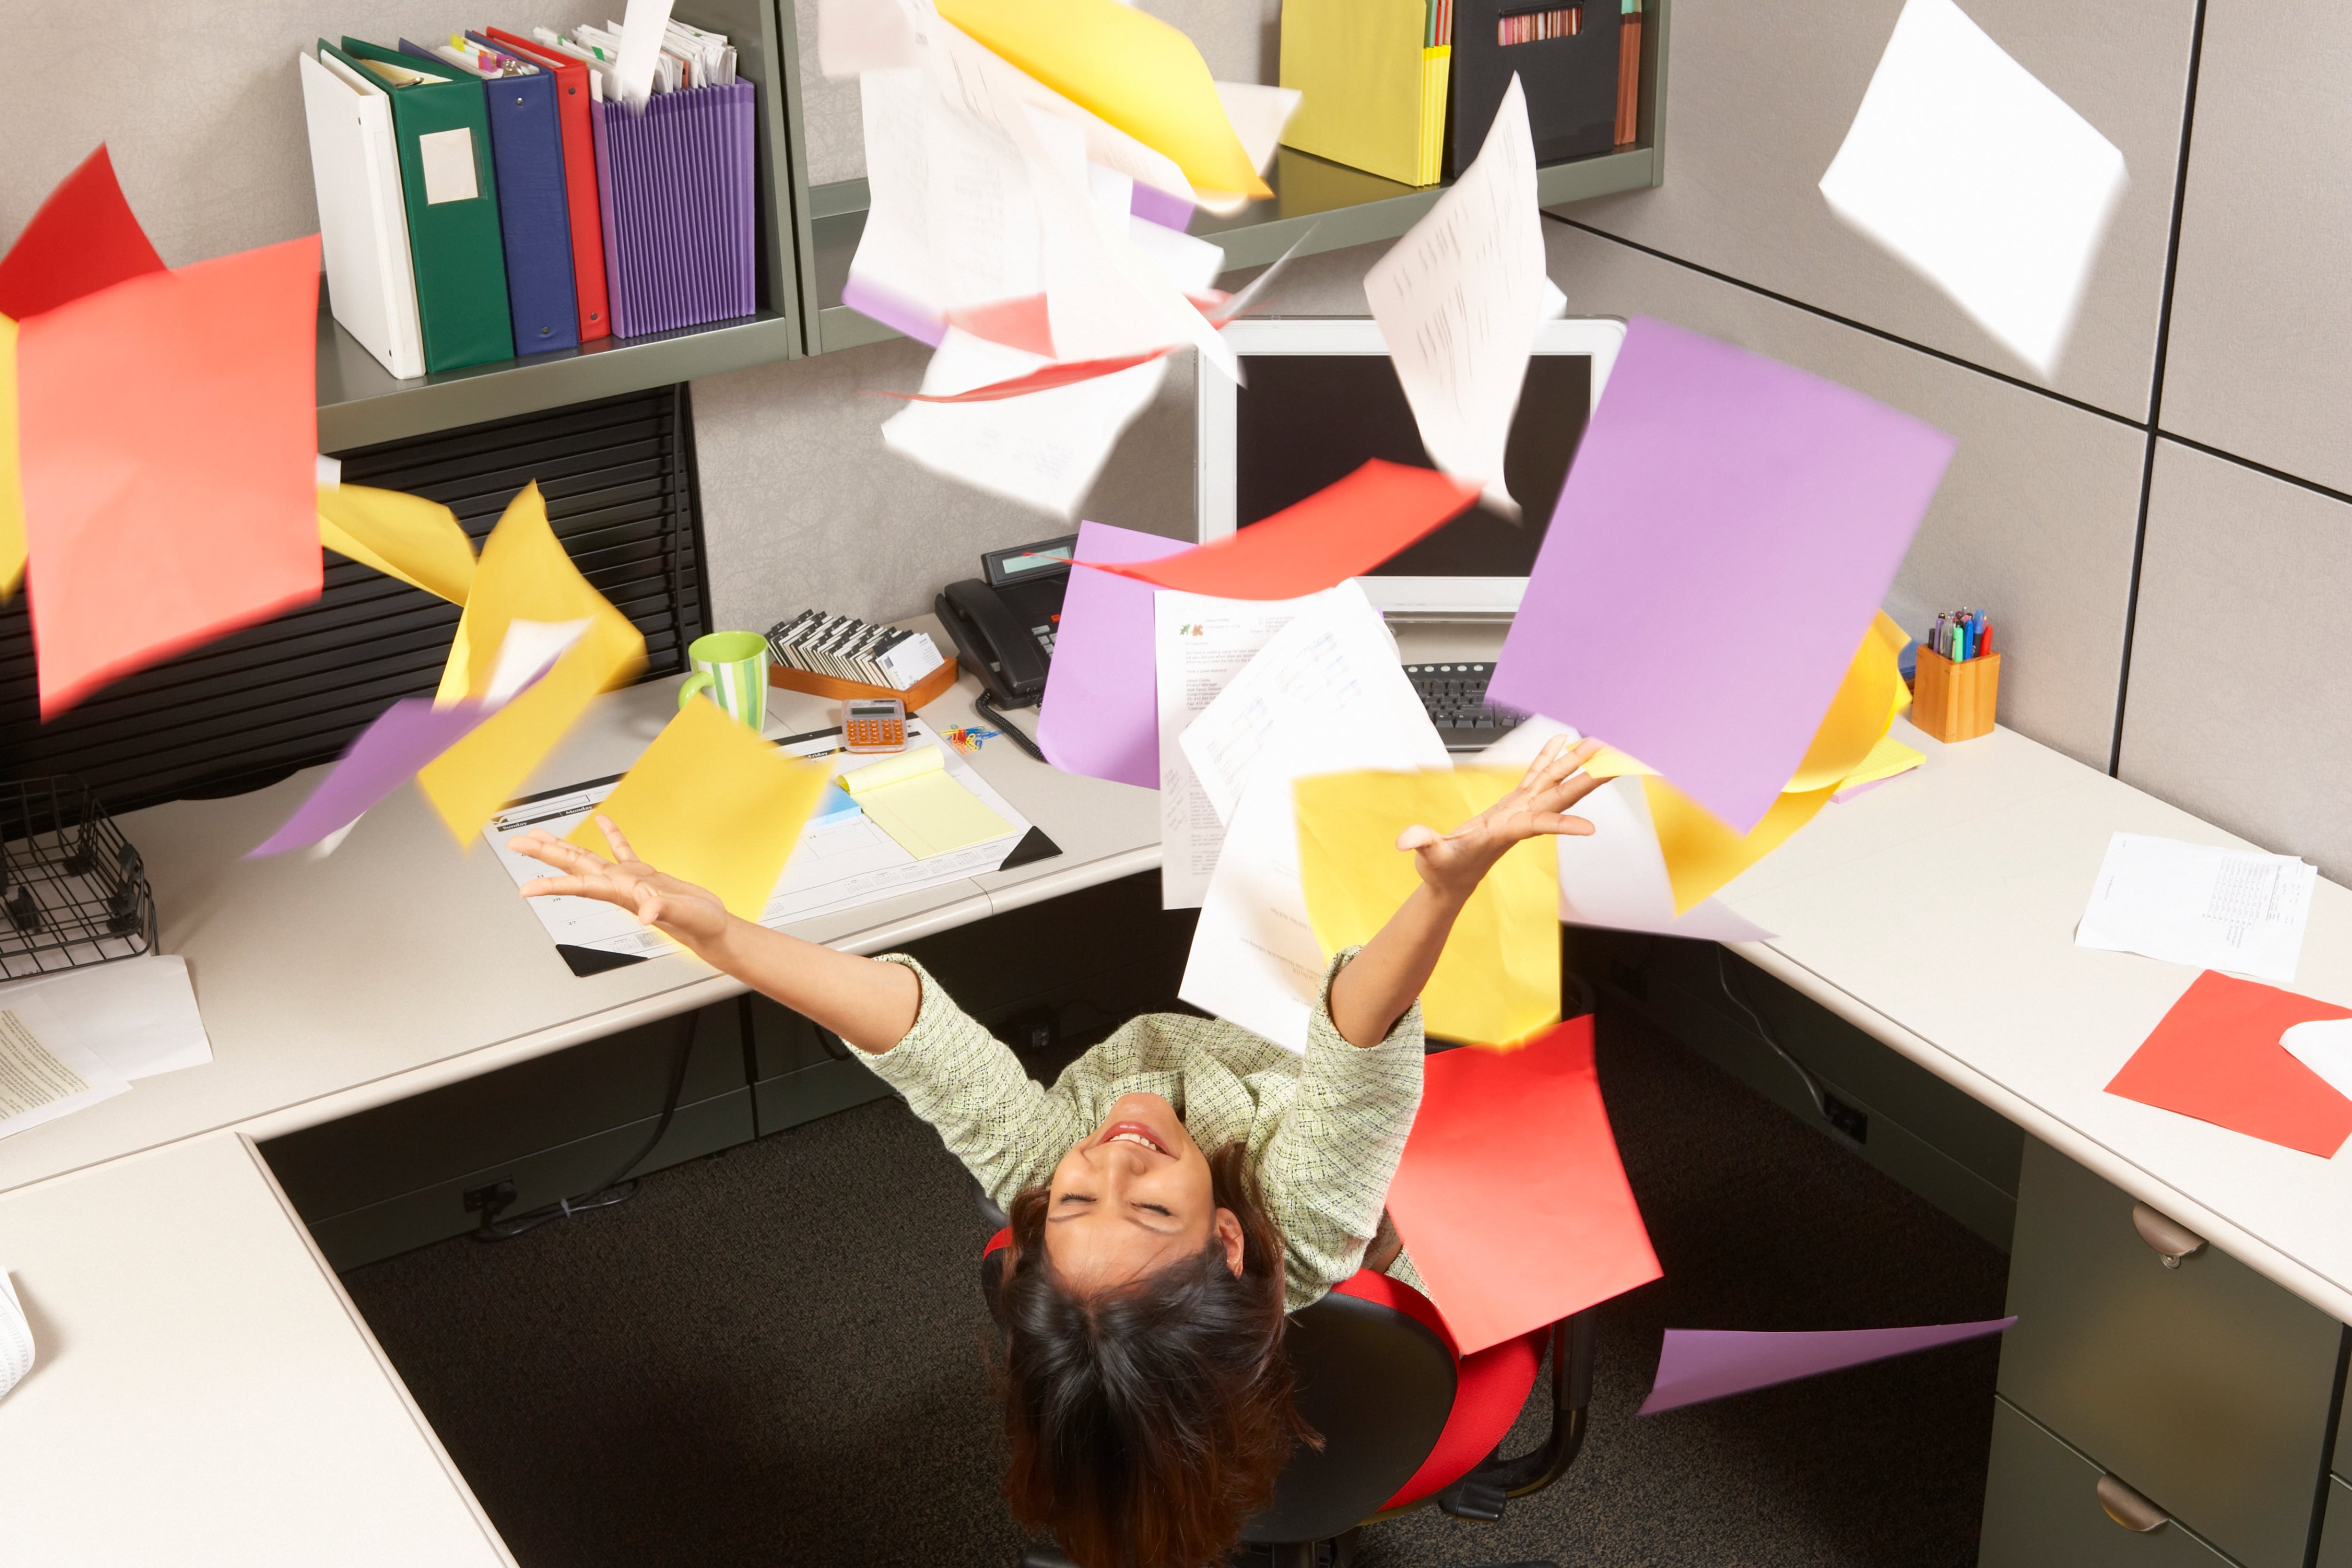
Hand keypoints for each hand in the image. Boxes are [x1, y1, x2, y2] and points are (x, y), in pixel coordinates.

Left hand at [507, 815, 729, 948]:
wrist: (712, 928)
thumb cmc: (699, 927)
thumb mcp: (684, 917)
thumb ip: (663, 910)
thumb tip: (645, 913)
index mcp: (623, 893)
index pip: (579, 886)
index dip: (551, 885)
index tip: (525, 887)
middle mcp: (619, 885)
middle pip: (573, 867)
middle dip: (544, 854)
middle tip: (518, 844)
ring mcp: (630, 879)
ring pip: (589, 858)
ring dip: (565, 845)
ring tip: (541, 834)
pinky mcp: (646, 873)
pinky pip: (622, 849)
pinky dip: (611, 834)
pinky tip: (604, 821)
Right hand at [1396, 735, 1605, 902]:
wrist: (1451, 881)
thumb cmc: (1444, 871)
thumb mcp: (1429, 859)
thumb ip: (1421, 845)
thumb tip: (1407, 840)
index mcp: (1504, 833)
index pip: (1537, 827)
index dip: (1562, 826)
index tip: (1590, 829)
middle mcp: (1520, 819)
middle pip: (1562, 797)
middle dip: (1590, 780)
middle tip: (1617, 762)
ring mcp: (1519, 809)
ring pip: (1555, 783)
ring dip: (1578, 763)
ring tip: (1600, 742)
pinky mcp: (1512, 803)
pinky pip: (1535, 776)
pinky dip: (1548, 758)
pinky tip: (1561, 741)